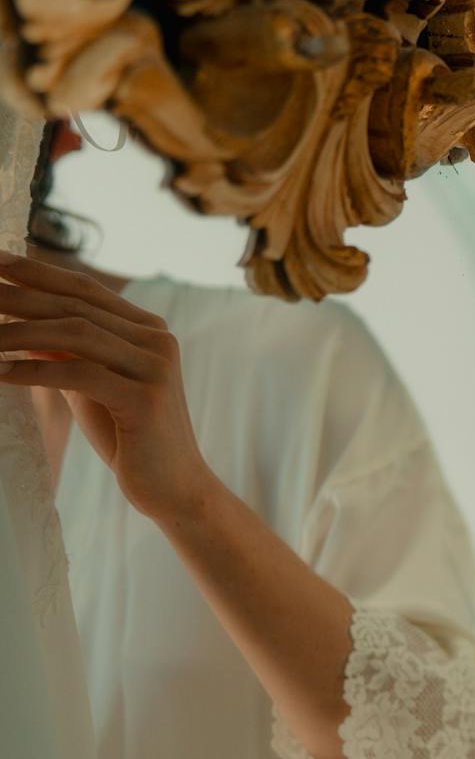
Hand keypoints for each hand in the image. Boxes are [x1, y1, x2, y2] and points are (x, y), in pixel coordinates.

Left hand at [0, 254, 216, 523]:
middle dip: (18, 297)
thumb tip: (21, 321)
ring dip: (18, 333)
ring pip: (76, 334)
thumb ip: (68, 353)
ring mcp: (156, 368)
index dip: (37, 273)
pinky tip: (3, 373)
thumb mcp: (92, 386)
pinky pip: (81, 375)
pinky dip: (36, 372)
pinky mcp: (146, 399)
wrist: (173, 486)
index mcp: (148, 331)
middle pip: (76, 306)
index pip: (85, 289)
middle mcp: (157, 341)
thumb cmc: (130, 437)